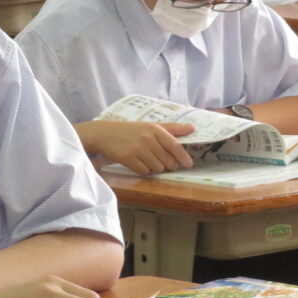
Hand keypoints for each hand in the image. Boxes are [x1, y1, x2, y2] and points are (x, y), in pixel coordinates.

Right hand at [79, 120, 193, 174]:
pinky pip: (145, 172)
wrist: (105, 134)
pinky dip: (145, 170)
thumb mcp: (150, 125)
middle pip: (168, 161)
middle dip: (169, 165)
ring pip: (157, 168)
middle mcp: (147, 139)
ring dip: (156, 168)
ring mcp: (137, 149)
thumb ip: (172, 128)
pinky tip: (139, 163)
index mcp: (155, 129)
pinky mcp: (128, 159)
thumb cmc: (130, 130)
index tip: (189, 164)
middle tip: (164, 162)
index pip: (174, 145)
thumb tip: (192, 128)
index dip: (183, 156)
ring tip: (149, 160)